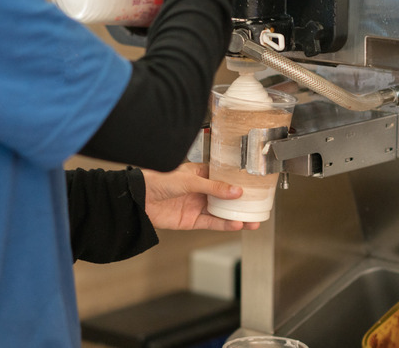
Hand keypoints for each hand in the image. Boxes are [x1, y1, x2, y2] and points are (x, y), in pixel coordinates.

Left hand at [141, 162, 260, 230]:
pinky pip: (212, 223)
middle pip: (226, 197)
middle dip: (242, 202)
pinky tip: (237, 224)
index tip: (254, 185)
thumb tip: (235, 191)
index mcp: (201, 174)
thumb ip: (213, 187)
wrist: (139, 198)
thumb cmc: (158, 180)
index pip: (225, 177)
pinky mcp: (193, 220)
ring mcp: (198, 205)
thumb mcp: (189, 180)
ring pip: (222, 212)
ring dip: (238, 216)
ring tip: (253, 220)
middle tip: (259, 206)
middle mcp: (202, 190)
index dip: (239, 181)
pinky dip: (225, 224)